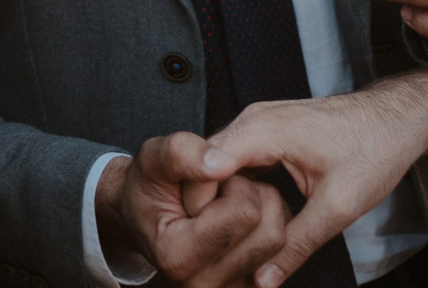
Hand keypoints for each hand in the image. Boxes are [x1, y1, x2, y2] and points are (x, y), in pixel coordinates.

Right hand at [99, 133, 287, 286]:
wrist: (144, 216)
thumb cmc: (149, 186)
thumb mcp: (152, 159)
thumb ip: (180, 153)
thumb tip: (223, 163)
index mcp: (178, 259)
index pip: (244, 213)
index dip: (230, 183)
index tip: (203, 181)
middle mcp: (205, 286)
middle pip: (270, 232)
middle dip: (250, 196)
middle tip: (216, 190)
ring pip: (281, 240)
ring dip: (261, 208)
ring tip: (226, 201)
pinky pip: (283, 250)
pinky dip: (268, 223)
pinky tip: (238, 218)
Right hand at [204, 90, 427, 287]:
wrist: (397, 119)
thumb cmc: (374, 149)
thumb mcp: (337, 207)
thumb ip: (297, 244)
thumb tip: (266, 278)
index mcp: (261, 129)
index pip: (202, 166)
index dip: (198, 205)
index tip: (204, 239)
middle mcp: (252, 119)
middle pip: (205, 165)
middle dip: (207, 204)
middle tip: (215, 243)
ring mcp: (258, 121)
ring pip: (219, 163)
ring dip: (221, 196)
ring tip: (228, 232)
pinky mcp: (267, 129)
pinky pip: (236, 158)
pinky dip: (236, 185)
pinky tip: (245, 213)